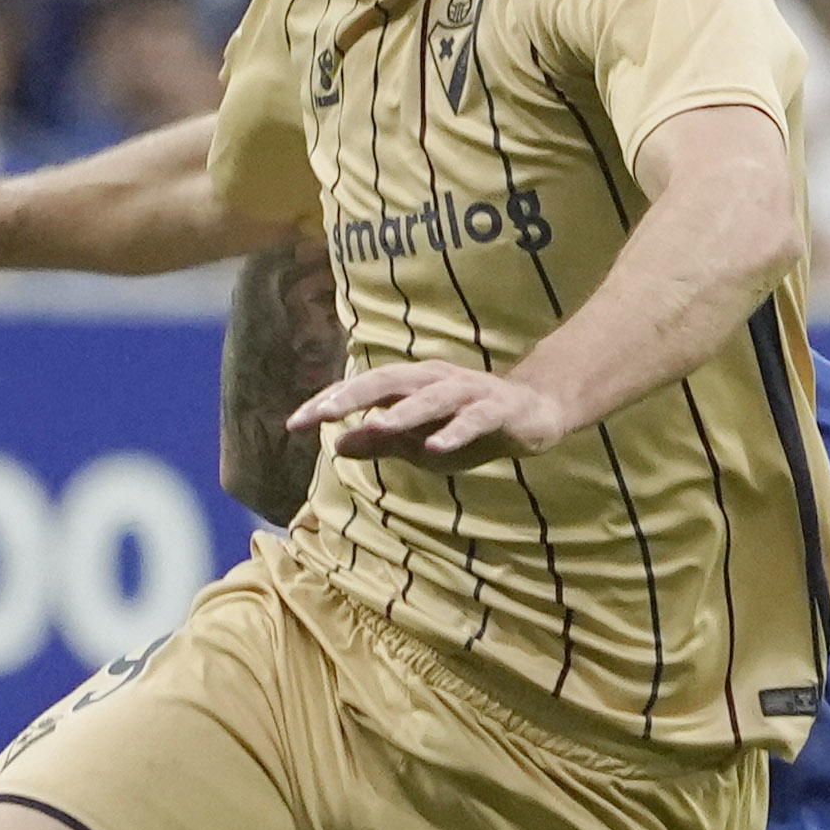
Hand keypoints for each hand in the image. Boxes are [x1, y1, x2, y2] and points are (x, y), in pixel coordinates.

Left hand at [289, 359, 576, 470]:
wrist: (535, 414)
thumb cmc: (468, 428)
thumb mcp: (418, 443)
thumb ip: (381, 443)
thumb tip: (336, 446)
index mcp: (411, 386)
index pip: (362, 390)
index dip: (329, 403)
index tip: (294, 423)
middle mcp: (435, 381)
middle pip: (389, 382)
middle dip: (355, 396)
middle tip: (323, 413)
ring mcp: (468, 393)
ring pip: (431, 398)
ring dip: (403, 412)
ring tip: (376, 426)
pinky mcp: (498, 410)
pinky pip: (474, 420)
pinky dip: (455, 432)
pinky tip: (435, 448)